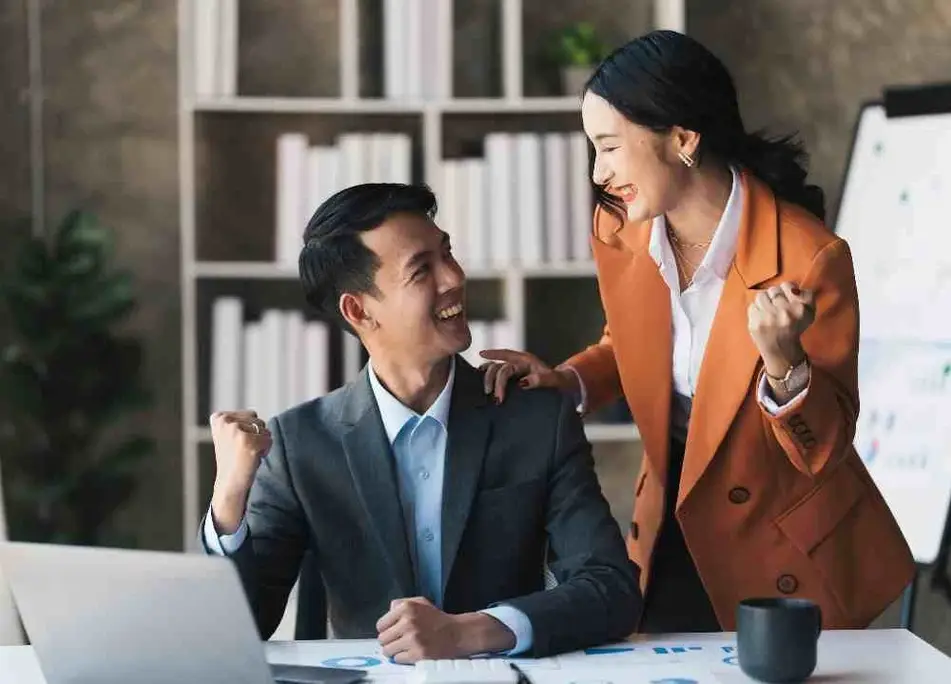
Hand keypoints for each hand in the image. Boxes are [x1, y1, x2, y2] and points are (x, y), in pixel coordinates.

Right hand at [209, 410, 271, 533]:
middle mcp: (225, 421)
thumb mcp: (229, 435)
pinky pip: (269, 440)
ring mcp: (235, 430)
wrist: (230, 484)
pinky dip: (265, 450)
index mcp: (218, 417)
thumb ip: (239, 421)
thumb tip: (254, 412)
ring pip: (265, 430)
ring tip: (247, 455)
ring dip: (261, 443)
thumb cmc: (234, 461)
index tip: (237, 445)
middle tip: (243, 451)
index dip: (249, 431)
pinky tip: (253, 459)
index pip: (251, 414)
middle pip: (258, 420)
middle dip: (256, 436)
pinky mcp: (247, 441)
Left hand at [376, 598, 513, 662]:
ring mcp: (413, 639)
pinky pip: (398, 659)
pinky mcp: (418, 654)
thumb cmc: (437, 618)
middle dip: (390, 641)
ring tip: (405, 647)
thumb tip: (388, 611)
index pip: (380, 624)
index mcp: (406, 607)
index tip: (392, 632)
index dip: (386, 630)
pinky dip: (403, 658)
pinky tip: (412, 652)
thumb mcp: (420, 602)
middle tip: (399, 640)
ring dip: (395, 651)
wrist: (456, 633)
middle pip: (382, 639)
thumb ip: (402, 603)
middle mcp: (408, 622)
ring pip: (388, 651)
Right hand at [479, 349, 578, 403]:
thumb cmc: (556, 380)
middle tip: (496, 398)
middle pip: (498, 366)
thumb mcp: (553, 380)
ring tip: (486, 393)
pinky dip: (488, 379)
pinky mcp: (510, 377)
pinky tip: (483, 387)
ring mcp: (512, 369)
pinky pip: (496, 375)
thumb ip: (541, 380)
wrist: (560, 383)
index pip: (507, 357)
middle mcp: (517, 362)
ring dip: (488, 379)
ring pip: (494, 369)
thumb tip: (523, 382)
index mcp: (526, 360)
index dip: (493, 354)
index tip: (481, 354)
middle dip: (493, 380)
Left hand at [747, 282, 815, 375]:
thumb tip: (793, 286)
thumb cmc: (795, 328)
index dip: (785, 290)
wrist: (781, 350)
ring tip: (768, 310)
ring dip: (764, 301)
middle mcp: (785, 312)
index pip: (787, 285)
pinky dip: (756, 310)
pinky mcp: (755, 323)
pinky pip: (752, 306)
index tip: (786, 297)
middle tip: (776, 305)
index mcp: (800, 308)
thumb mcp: (809, 312)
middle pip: (773, 290)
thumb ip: (805, 295)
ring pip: (761, 296)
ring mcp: (768, 318)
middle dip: (774, 296)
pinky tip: (762, 317)